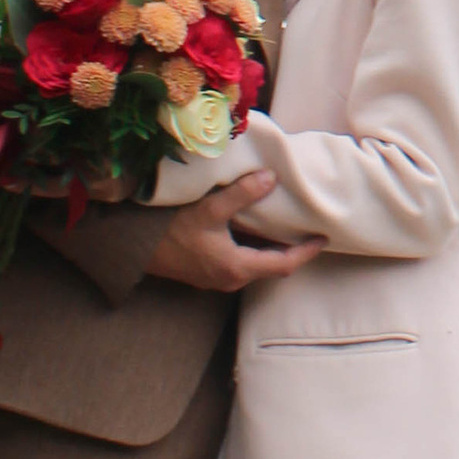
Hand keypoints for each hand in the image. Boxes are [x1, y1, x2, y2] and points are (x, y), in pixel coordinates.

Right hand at [148, 175, 316, 292]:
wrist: (134, 249)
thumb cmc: (170, 231)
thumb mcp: (209, 209)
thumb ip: (242, 194)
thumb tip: (272, 178)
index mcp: (237, 268)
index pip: (284, 264)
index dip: (306, 251)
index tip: (323, 238)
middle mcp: (231, 280)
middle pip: (273, 268)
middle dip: (292, 250)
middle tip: (309, 229)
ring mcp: (218, 279)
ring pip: (257, 266)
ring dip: (273, 249)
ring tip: (288, 226)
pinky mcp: (208, 273)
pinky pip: (242, 263)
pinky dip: (255, 248)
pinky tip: (256, 228)